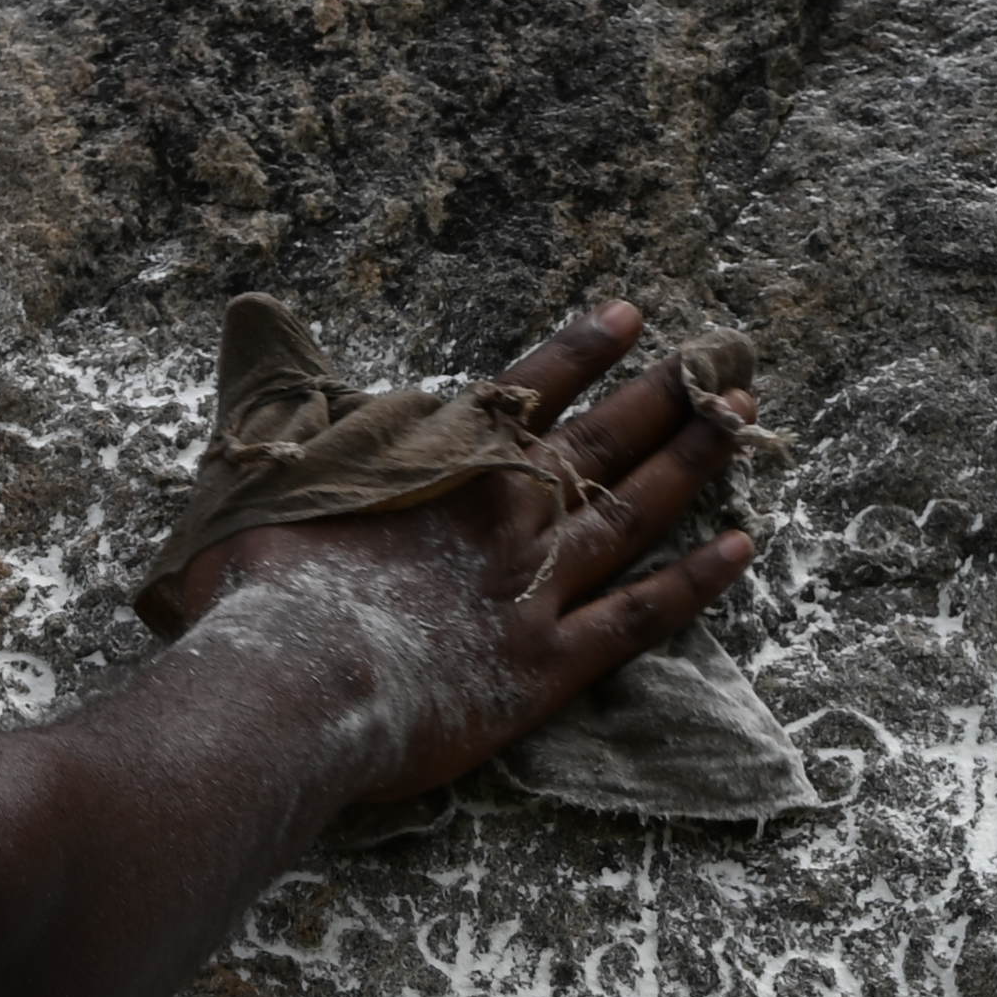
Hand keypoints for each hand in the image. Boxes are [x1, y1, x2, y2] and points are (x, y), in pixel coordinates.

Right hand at [165, 302, 762, 806]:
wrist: (291, 681)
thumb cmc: (263, 581)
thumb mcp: (253, 463)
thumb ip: (277, 395)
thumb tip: (254, 314)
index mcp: (447, 459)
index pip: (528, 386)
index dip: (580, 348)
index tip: (629, 314)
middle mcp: (509, 510)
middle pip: (605, 438)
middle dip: (665, 395)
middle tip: (723, 358)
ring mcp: (537, 586)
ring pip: (637, 510)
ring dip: (694, 462)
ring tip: (741, 422)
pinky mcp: (550, 664)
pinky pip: (642, 614)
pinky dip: (695, 581)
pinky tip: (742, 546)